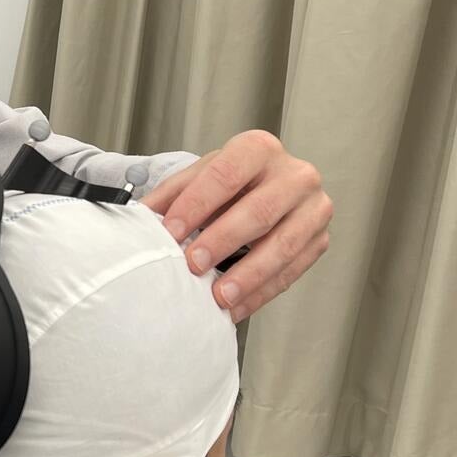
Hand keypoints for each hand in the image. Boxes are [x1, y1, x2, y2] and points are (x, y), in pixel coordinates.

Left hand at [140, 130, 332, 322]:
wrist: (263, 188)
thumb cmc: (226, 185)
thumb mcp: (197, 180)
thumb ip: (170, 197)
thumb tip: (137, 221)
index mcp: (258, 149)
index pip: (226, 175)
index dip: (197, 205)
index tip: (171, 232)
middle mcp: (295, 174)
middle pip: (260, 210)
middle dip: (223, 241)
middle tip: (193, 265)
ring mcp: (314, 208)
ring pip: (283, 244)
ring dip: (248, 275)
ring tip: (219, 296)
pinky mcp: (319, 240)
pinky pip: (292, 271)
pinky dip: (261, 292)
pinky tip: (236, 307)